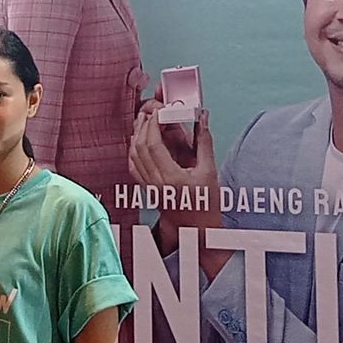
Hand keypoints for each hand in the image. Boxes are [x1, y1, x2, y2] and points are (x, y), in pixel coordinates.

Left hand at [129, 108, 221, 252]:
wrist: (198, 230)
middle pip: (140, 148)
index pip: (153, 145)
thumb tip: (203, 118)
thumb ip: (204, 142)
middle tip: (151, 112)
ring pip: (133, 156)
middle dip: (143, 126)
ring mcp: (149, 188)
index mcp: (171, 178)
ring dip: (137, 136)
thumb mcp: (210, 171)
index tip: (160, 111)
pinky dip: (134, 151)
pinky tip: (139, 142)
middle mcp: (156, 183)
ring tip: (144, 122)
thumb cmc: (207, 204)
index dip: (153, 124)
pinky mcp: (147, 190)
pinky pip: (133, 167)